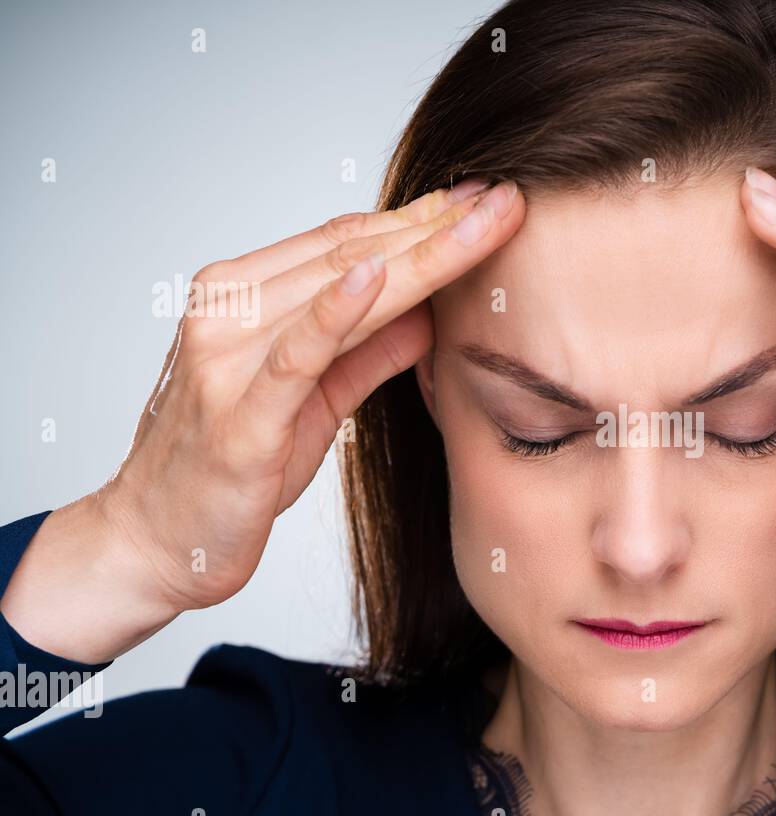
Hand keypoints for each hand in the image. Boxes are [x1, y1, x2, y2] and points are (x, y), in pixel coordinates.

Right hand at [2, 179, 524, 662]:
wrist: (155, 542)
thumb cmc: (232, 470)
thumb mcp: (316, 403)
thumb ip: (367, 354)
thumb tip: (431, 314)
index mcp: (242, 296)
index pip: (345, 242)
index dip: (420, 219)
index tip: (485, 200)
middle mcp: (229, 310)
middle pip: (351, 254)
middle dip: (438, 225)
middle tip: (506, 198)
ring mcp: (228, 358)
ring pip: (336, 289)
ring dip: (419, 253)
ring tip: (481, 221)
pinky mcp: (240, 416)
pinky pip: (295, 353)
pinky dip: (335, 311)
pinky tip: (377, 275)